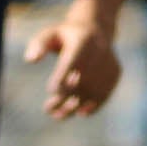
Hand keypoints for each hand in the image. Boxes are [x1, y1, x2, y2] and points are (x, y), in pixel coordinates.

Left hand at [24, 1, 121, 119]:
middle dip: (65, 97)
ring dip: (76, 106)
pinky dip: (93, 106)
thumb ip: (39, 45)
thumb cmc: (66, 35)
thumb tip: (31, 60)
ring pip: (93, 90)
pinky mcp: (115, 73)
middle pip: (83, 79)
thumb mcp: (50, 34)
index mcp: (83, 40)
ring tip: (58, 115)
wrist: (96, 30)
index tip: (51, 90)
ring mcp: (110, 62)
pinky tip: (79, 113)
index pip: (73, 61)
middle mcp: (100, 51)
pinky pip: (104, 93)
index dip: (63, 77)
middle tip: (48, 109)